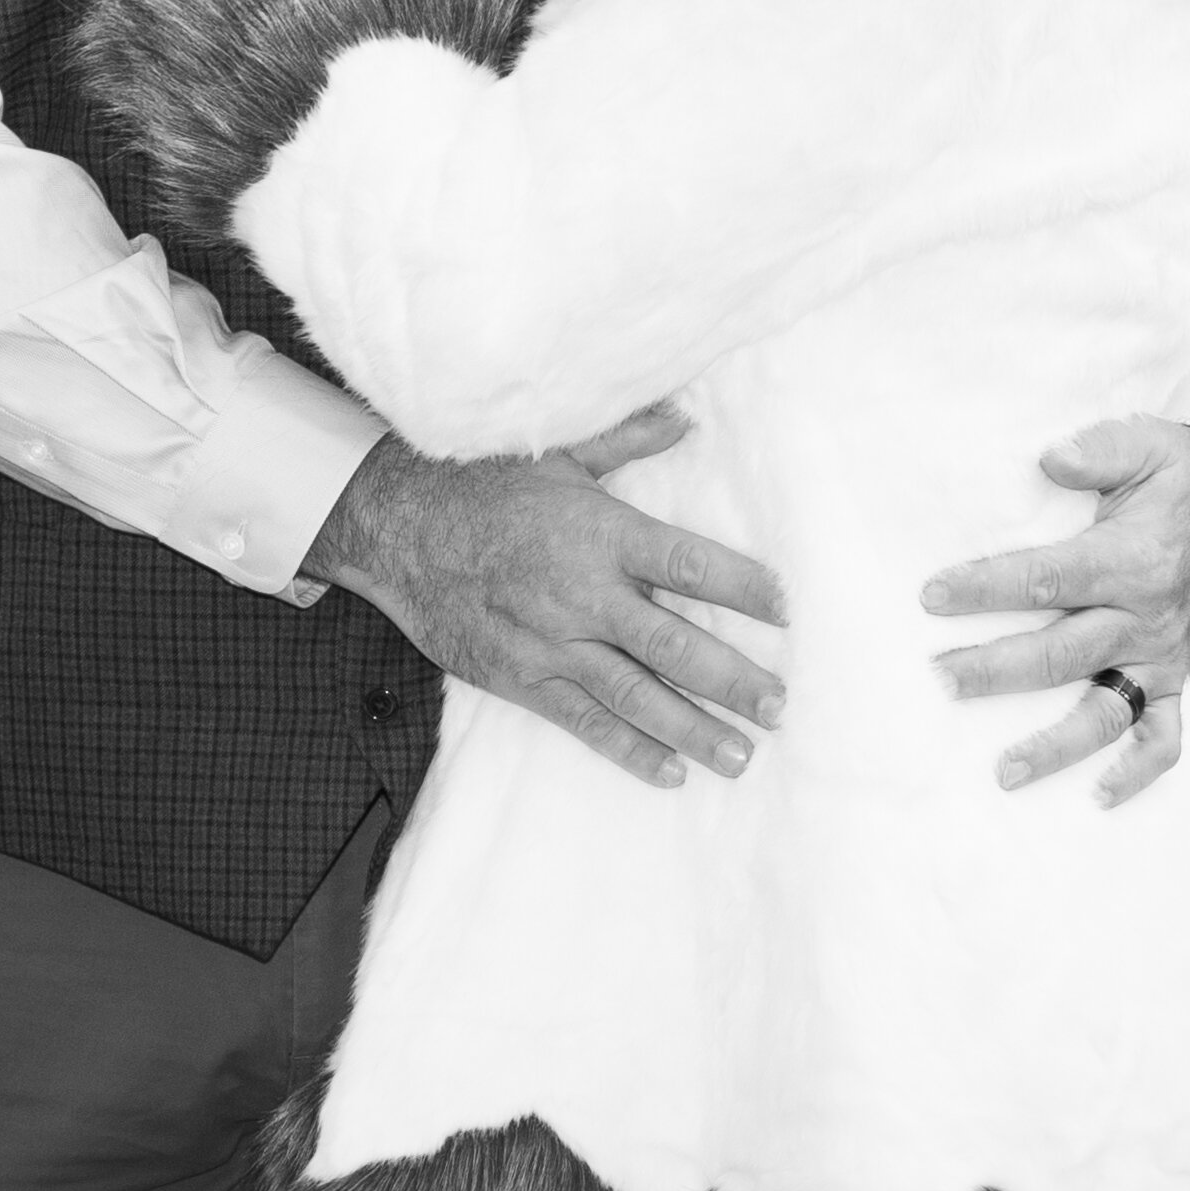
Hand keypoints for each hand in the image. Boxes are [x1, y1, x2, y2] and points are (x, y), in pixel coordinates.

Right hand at [306, 409, 787, 788]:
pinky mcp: (521, 679)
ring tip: (743, 755)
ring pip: (636, 696)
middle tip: (781, 707)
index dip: (744, 589)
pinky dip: (628, 750)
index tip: (792, 611)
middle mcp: (582, 594)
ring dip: (693, 728)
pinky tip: (671, 774)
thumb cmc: (483, 481)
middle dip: (733, 680)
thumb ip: (628, 436)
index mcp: (601, 533)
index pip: (689, 566)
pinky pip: (583, 723)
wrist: (397, 525)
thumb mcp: (559, 450)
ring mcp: (551, 644)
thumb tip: (686, 417)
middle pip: (674, 645)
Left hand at [921, 416, 1189, 809]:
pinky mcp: (1175, 682)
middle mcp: (1147, 619)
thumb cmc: (1176, 473)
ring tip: (1002, 772)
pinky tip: (1097, 800)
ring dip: (1055, 746)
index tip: (931, 596)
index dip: (988, 586)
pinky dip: (1137, 774)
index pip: (1049, 578)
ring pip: (1106, 712)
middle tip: (938, 679)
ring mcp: (1162, 658)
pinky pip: (1164, 741)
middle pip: (1063, 653)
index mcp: (1132, 559)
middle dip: (997, 670)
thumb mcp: (1145, 442)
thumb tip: (1048, 459)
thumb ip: (1097, 451)